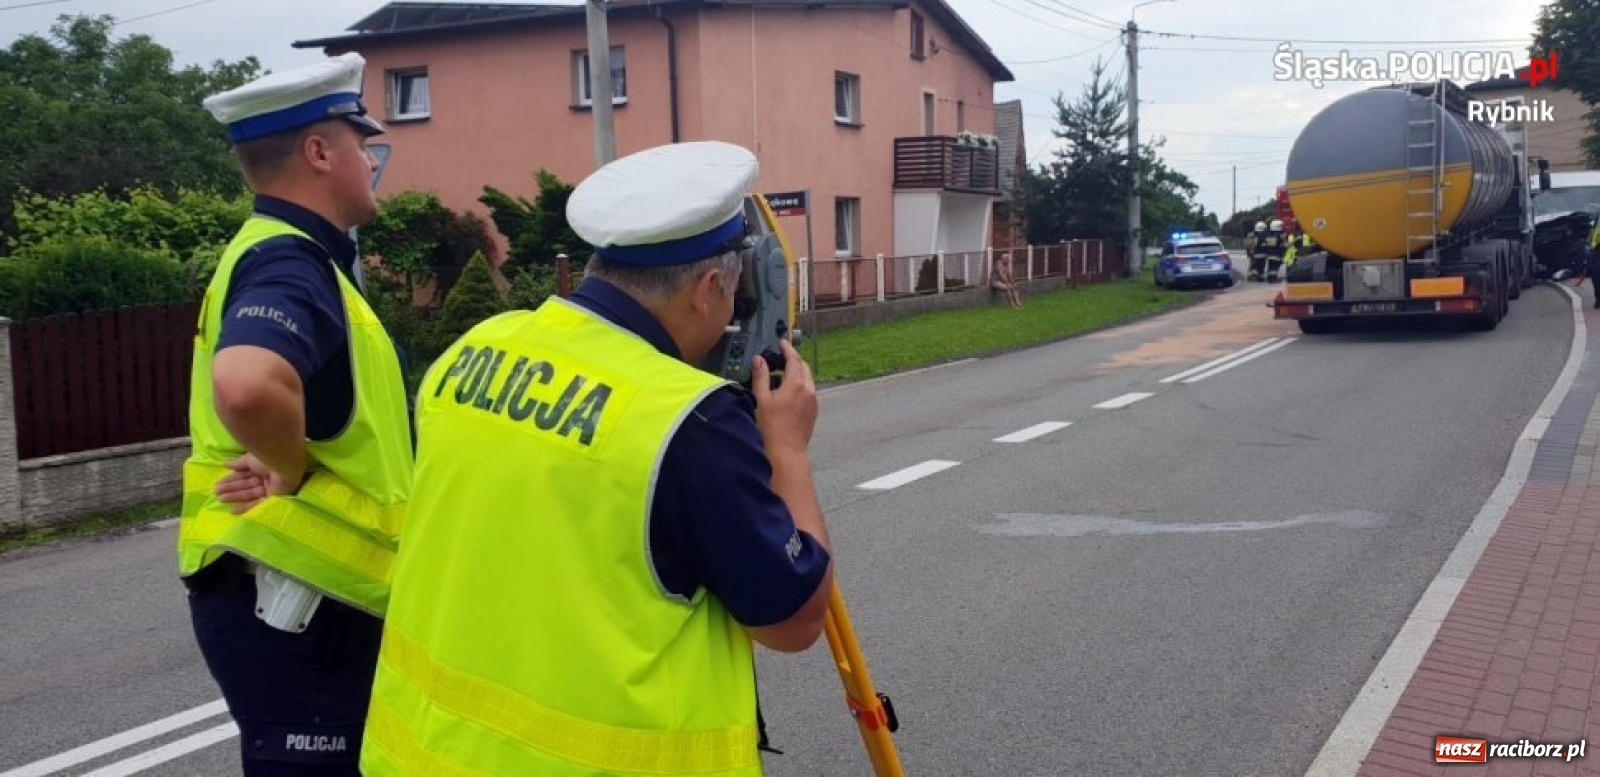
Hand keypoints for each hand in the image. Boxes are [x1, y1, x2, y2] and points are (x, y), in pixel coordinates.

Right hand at [215, 453, 302, 514]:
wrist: (282, 462)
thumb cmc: (266, 457)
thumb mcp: (249, 459)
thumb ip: (238, 464)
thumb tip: (225, 464)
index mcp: (261, 466)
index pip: (244, 474)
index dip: (231, 480)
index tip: (217, 484)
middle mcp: (266, 477)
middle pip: (246, 485)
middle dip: (231, 489)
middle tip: (216, 494)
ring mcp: (271, 488)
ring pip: (250, 494)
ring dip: (235, 497)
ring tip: (220, 499)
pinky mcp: (275, 498)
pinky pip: (259, 504)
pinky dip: (246, 508)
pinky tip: (233, 511)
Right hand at [751, 339, 816, 454]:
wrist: (787, 450)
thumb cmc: (773, 427)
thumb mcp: (762, 399)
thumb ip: (761, 376)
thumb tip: (759, 360)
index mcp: (796, 384)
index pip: (794, 359)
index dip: (788, 349)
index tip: (783, 343)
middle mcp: (808, 390)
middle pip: (803, 367)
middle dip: (794, 359)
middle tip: (782, 356)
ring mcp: (813, 400)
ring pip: (808, 379)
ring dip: (797, 372)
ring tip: (783, 374)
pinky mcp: (814, 410)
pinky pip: (809, 390)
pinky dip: (801, 384)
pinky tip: (789, 391)